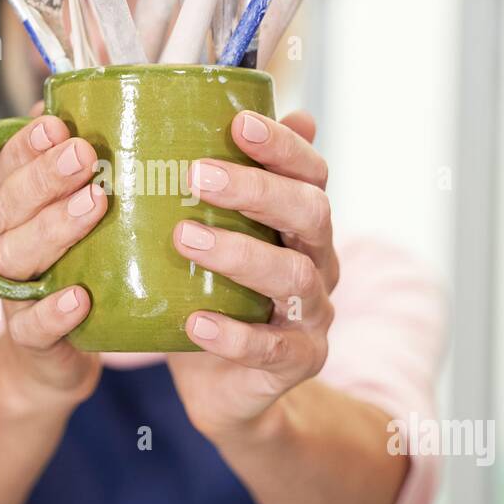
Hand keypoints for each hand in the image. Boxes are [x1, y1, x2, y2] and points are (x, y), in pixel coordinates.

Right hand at [0, 102, 107, 405]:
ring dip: (55, 228)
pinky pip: (35, 326)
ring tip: (95, 206)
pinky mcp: (31, 339)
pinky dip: (54, 312)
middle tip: (85, 154)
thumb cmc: (78, 269)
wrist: (55, 357)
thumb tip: (104, 94)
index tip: (57, 122)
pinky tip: (80, 297)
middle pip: (12, 203)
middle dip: (47, 176)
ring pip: (20, 256)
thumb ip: (84, 165)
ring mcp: (14, 291)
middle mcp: (5, 241)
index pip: (9, 164)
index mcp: (14, 206)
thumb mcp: (79, 212)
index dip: (28, 144)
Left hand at [167, 110, 338, 439]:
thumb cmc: (213, 293)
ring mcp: (313, 314)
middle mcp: (319, 261)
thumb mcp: (214, 235)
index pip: (310, 172)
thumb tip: (212, 116)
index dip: (282, 146)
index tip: (237, 123)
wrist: (223, 387)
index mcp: (302, 222)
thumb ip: (216, 184)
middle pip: (310, 214)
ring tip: (184, 237)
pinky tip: (195, 322)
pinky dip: (234, 336)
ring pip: (294, 279)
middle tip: (196, 174)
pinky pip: (272, 349)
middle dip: (257, 190)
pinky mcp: (298, 362)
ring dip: (240, 255)